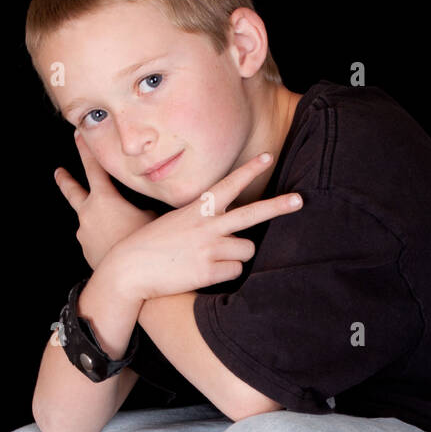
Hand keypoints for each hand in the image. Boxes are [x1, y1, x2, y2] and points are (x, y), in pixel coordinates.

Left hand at [54, 130, 158, 271]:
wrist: (128, 276)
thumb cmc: (142, 243)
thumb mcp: (151, 216)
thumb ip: (142, 206)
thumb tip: (145, 206)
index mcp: (104, 199)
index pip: (93, 167)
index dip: (85, 150)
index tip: (78, 135)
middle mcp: (88, 214)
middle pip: (72, 191)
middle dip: (65, 180)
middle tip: (59, 172)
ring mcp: (84, 233)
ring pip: (88, 221)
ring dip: (98, 221)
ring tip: (116, 229)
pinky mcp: (86, 251)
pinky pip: (94, 239)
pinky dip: (103, 239)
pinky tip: (117, 245)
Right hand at [105, 153, 303, 301]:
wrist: (129, 269)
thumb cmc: (152, 246)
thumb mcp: (176, 222)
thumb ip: (203, 220)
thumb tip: (230, 228)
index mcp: (198, 209)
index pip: (228, 185)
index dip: (249, 170)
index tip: (267, 156)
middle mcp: (207, 225)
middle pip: (252, 214)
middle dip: (279, 206)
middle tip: (300, 201)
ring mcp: (210, 248)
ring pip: (246, 250)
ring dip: (235, 256)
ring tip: (211, 259)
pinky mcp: (209, 271)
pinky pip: (235, 272)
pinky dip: (225, 275)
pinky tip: (204, 273)